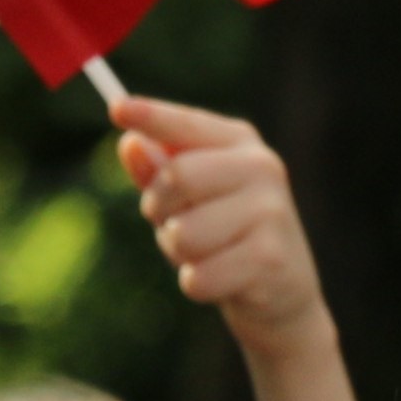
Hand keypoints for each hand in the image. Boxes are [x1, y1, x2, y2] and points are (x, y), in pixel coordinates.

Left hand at [111, 96, 332, 359]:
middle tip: (176, 223)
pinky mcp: (269, 259)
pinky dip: (197, 284)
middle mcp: (262, 168)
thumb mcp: (188, 200)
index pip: (186, 124)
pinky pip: (197, 276)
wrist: (283, 293)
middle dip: (159, 208)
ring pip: (182, 233)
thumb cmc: (225, 236)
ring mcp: (270, 212)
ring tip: (207, 254)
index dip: (151, 116)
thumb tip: (130, 144)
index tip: (116, 107)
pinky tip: (224, 280)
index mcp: (239, 144)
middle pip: (177, 176)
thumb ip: (158, 171)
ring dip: (179, 253)